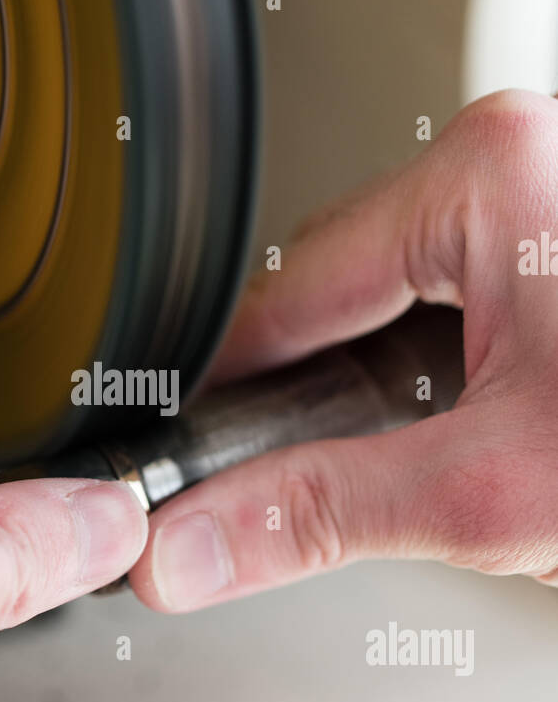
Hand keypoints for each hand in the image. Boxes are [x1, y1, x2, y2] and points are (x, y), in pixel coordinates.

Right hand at [130, 88, 557, 610]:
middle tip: (290, 475)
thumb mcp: (497, 490)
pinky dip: (443, 365)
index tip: (180, 449)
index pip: (285, 290)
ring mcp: (541, 189)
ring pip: (394, 293)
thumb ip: (328, 515)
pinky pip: (457, 290)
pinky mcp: (557, 235)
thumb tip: (195, 544)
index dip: (221, 384)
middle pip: (333, 287)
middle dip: (317, 392)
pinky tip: (473, 421)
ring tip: (419, 457)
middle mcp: (514, 157)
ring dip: (385, 384)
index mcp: (487, 175)